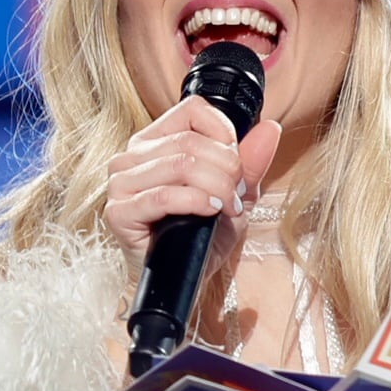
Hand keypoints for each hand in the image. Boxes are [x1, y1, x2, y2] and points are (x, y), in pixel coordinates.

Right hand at [102, 97, 283, 264]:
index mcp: (154, 141)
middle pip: (191, 140)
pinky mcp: (119, 212)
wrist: (180, 281)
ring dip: (215, 187)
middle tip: (236, 194)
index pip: (193, 110)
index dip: (224, 134)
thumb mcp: (233, 194)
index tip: (236, 165)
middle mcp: (131, 156)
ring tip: (226, 207)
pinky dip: (196, 202)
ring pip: (181, 164)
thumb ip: (250, 162)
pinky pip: (163, 196)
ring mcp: (120, 183)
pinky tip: (209, 212)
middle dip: (227, 168)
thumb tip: (270, 128)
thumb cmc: (200, 237)